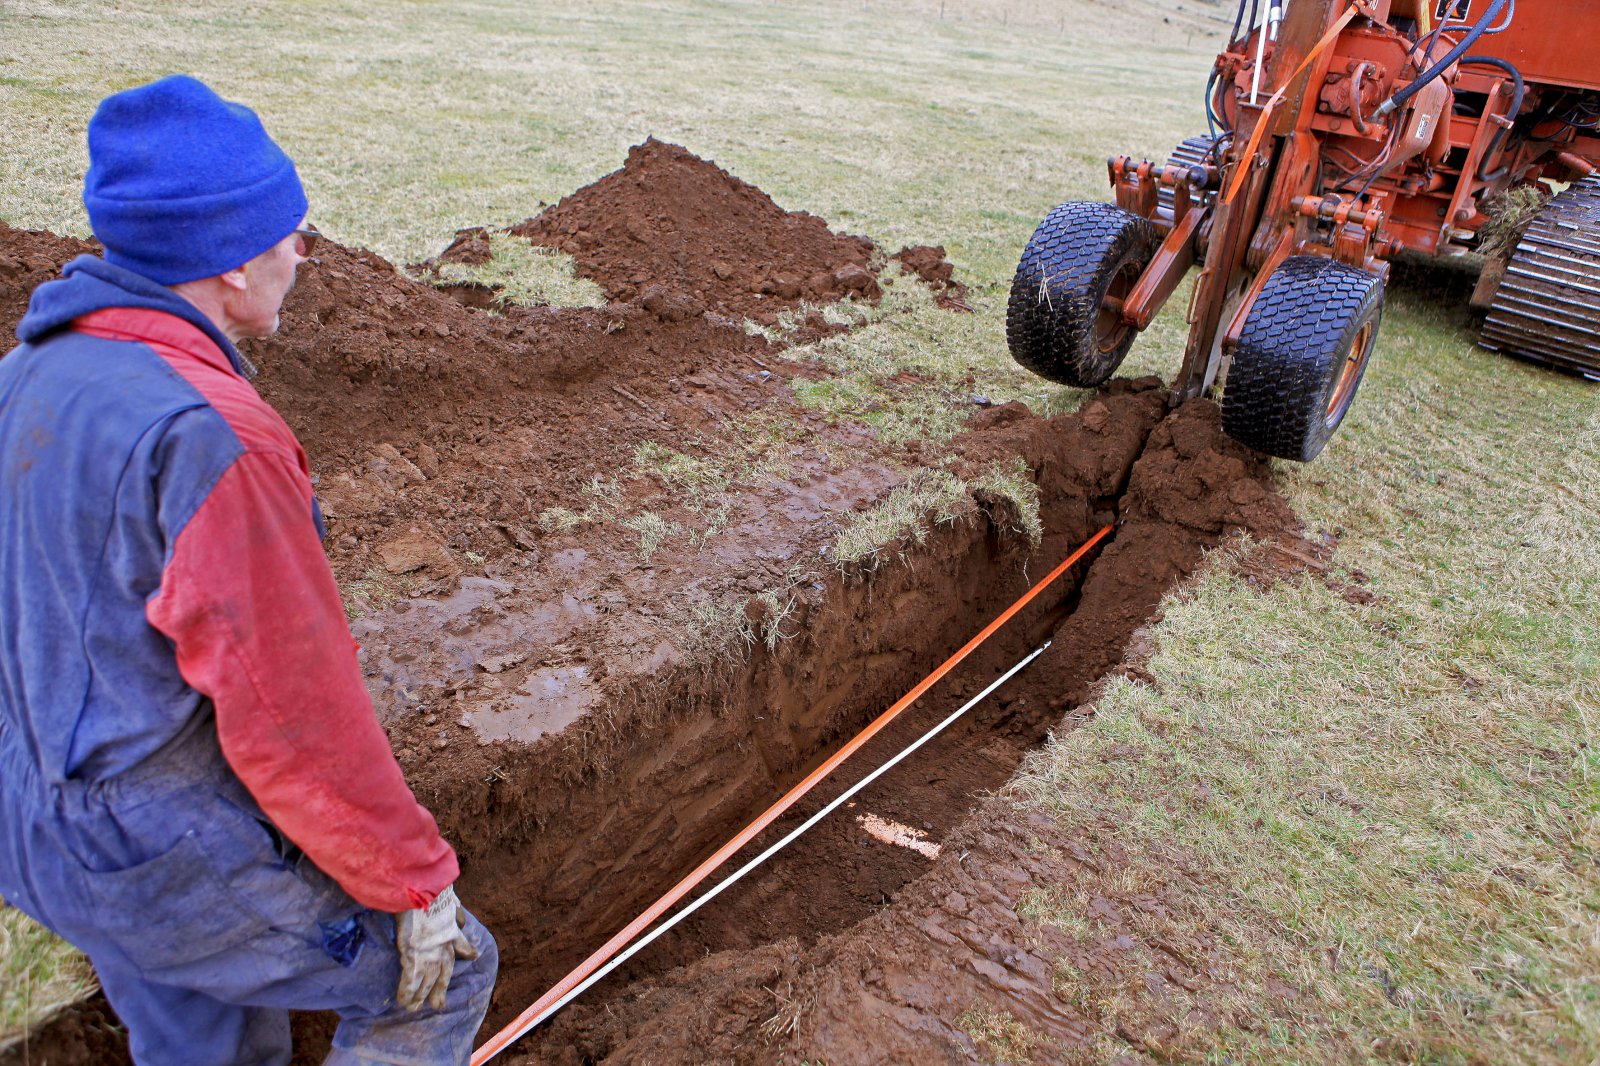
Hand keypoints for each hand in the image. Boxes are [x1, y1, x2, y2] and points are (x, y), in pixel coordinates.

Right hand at [394, 884, 478, 1010]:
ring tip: (414, 1008)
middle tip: (438, 1004)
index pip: (461, 943)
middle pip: (444, 972)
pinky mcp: (414, 958)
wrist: (423, 894)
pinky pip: (410, 981)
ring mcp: (429, 954)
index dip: (467, 950)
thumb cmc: (430, 891)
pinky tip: (403, 1002)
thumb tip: (458, 912)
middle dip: (440, 988)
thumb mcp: (447, 897)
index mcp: (450, 930)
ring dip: (421, 996)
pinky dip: (407, 992)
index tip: (474, 955)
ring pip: (427, 981)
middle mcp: (443, 946)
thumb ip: (452, 905)